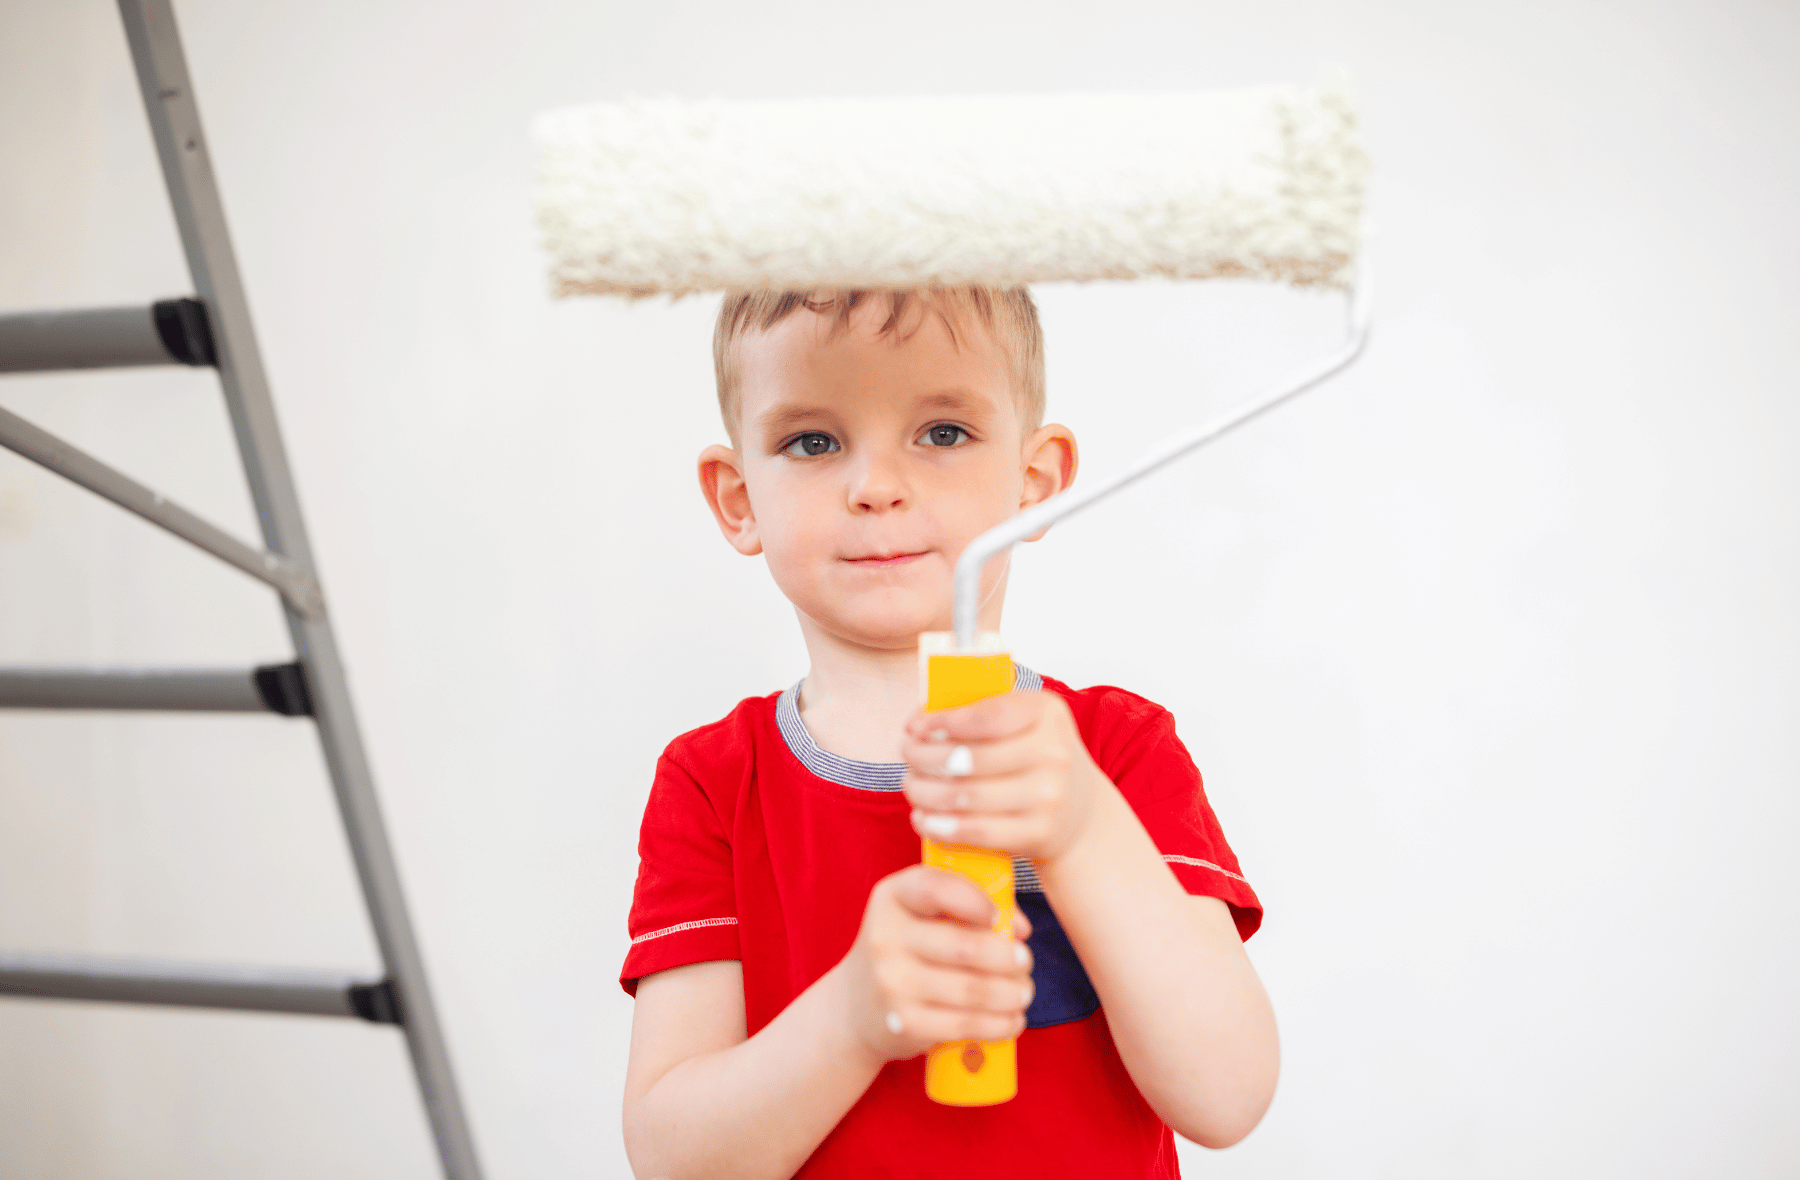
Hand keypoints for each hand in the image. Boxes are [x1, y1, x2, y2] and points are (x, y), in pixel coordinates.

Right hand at [839, 865, 1035, 1064]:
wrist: (855, 1006)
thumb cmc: (905, 950)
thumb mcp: (920, 915)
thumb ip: (967, 906)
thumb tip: (1020, 928)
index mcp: (891, 898)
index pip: (936, 888)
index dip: (976, 901)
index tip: (998, 918)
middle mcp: (885, 938)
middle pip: (964, 946)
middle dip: (1008, 958)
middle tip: (1025, 961)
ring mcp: (892, 983)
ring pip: (973, 990)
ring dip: (1011, 993)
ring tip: (1024, 991)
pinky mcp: (904, 1024)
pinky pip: (966, 1024)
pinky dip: (999, 1024)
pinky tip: (1012, 1019)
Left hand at [900, 692, 1109, 866]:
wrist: (1082, 817)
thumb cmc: (1037, 762)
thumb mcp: (1027, 724)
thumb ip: (982, 711)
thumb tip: (919, 717)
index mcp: (1047, 713)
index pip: (986, 715)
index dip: (942, 722)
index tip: (913, 727)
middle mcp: (1053, 752)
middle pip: (969, 757)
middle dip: (924, 757)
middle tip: (907, 756)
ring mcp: (1049, 795)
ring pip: (965, 796)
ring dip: (924, 792)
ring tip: (912, 786)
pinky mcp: (1038, 833)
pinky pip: (975, 830)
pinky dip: (939, 825)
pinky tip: (923, 818)